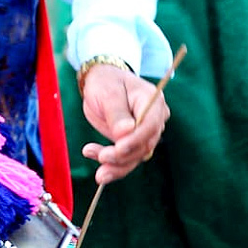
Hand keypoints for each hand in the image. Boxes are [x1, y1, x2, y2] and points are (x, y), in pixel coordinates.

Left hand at [79, 65, 168, 183]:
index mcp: (153, 101)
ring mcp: (144, 133)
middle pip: (144, 145)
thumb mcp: (108, 92)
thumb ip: (116, 112)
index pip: (150, 125)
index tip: (118, 148)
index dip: (135, 139)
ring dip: (116, 165)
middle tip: (100, 157)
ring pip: (135, 156)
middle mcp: (154, 119)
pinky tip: (93, 155)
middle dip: (123, 156)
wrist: (101, 82)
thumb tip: (126, 132)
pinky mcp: (132, 143)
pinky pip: (126, 158)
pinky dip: (111, 163)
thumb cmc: (106, 82)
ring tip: (95, 164)